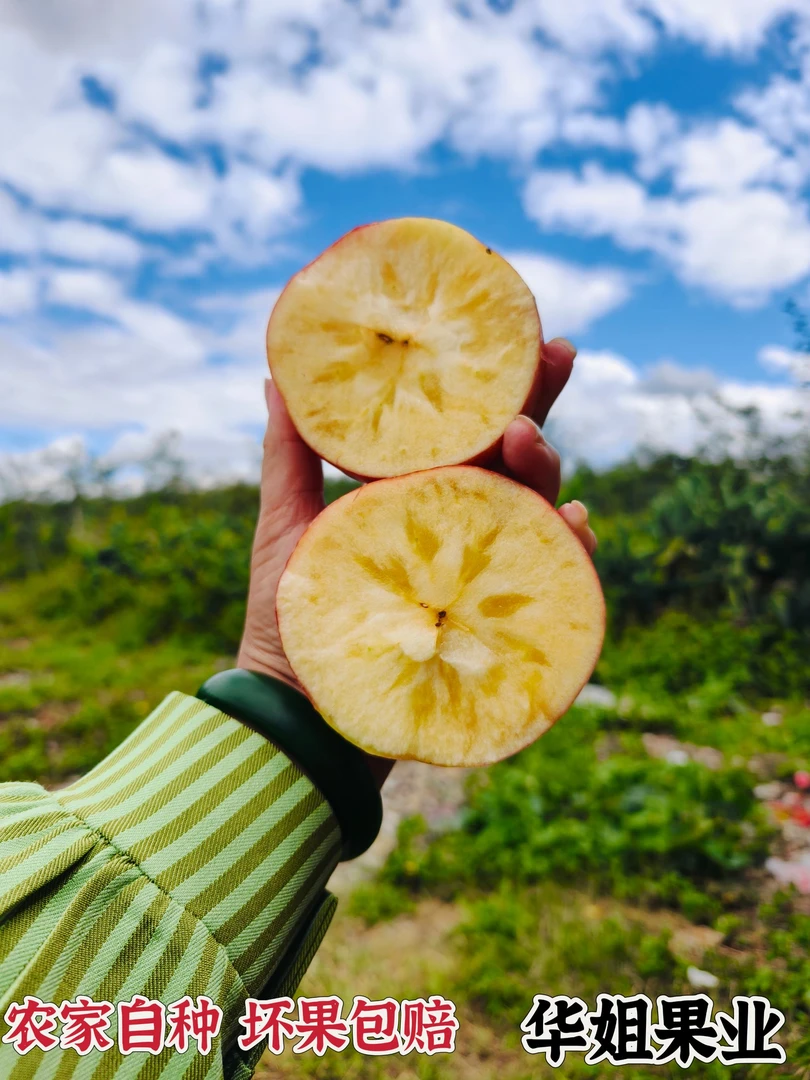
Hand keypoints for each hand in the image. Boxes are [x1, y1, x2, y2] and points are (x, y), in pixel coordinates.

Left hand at [237, 337, 596, 782]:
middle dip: (539, 403)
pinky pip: (550, 580)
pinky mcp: (496, 620)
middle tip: (555, 355)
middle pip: (512, 456)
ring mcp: (479, 573)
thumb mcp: (286, 525)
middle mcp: (455, 526)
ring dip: (545, 470)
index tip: (519, 326)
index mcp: (414, 494)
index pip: (464, 428)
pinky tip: (573, 526)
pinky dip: (569, 552)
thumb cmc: (293, 618)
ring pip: (535, 507)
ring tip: (526, 446)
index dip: (496, 380)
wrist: (297, 711)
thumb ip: (288, 454)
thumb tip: (274, 374)